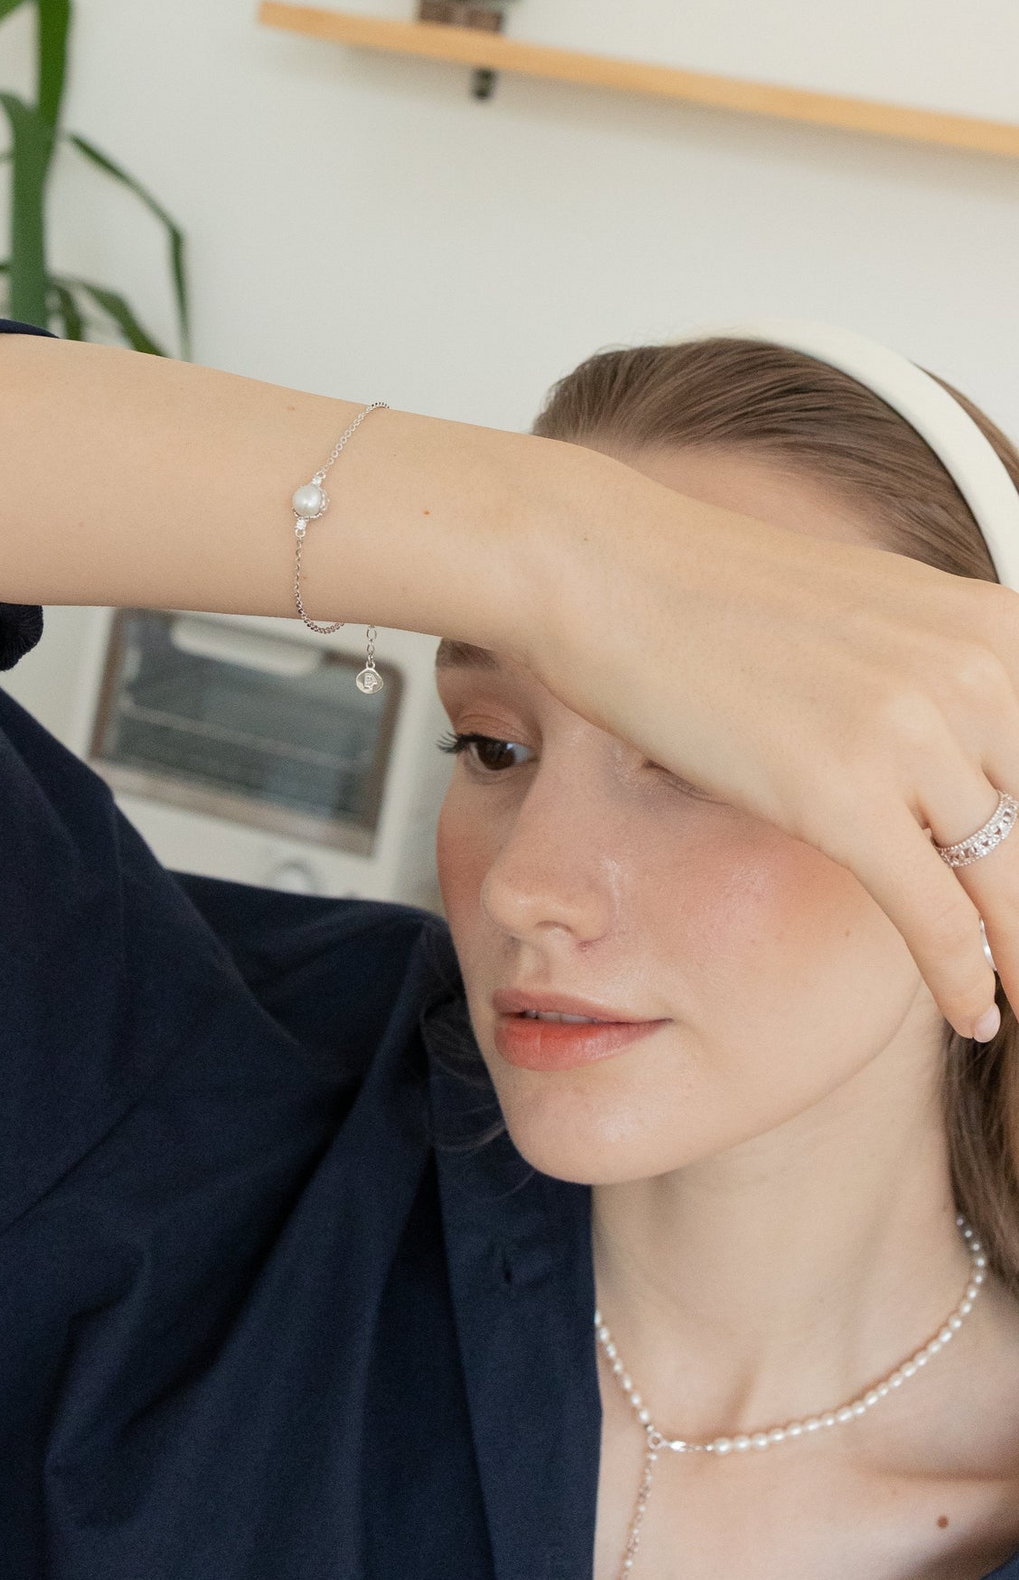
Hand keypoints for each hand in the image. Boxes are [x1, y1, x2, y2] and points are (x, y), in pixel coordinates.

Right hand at [523, 444, 1018, 1039]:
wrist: (602, 568)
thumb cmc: (712, 591)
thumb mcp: (869, 614)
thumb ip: (942, 676)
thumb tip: (974, 738)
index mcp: (990, 626)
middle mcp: (973, 671)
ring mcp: (908, 730)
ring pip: (1007, 882)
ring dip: (1018, 953)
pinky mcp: (841, 789)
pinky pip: (936, 914)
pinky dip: (964, 975)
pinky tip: (976, 1012)